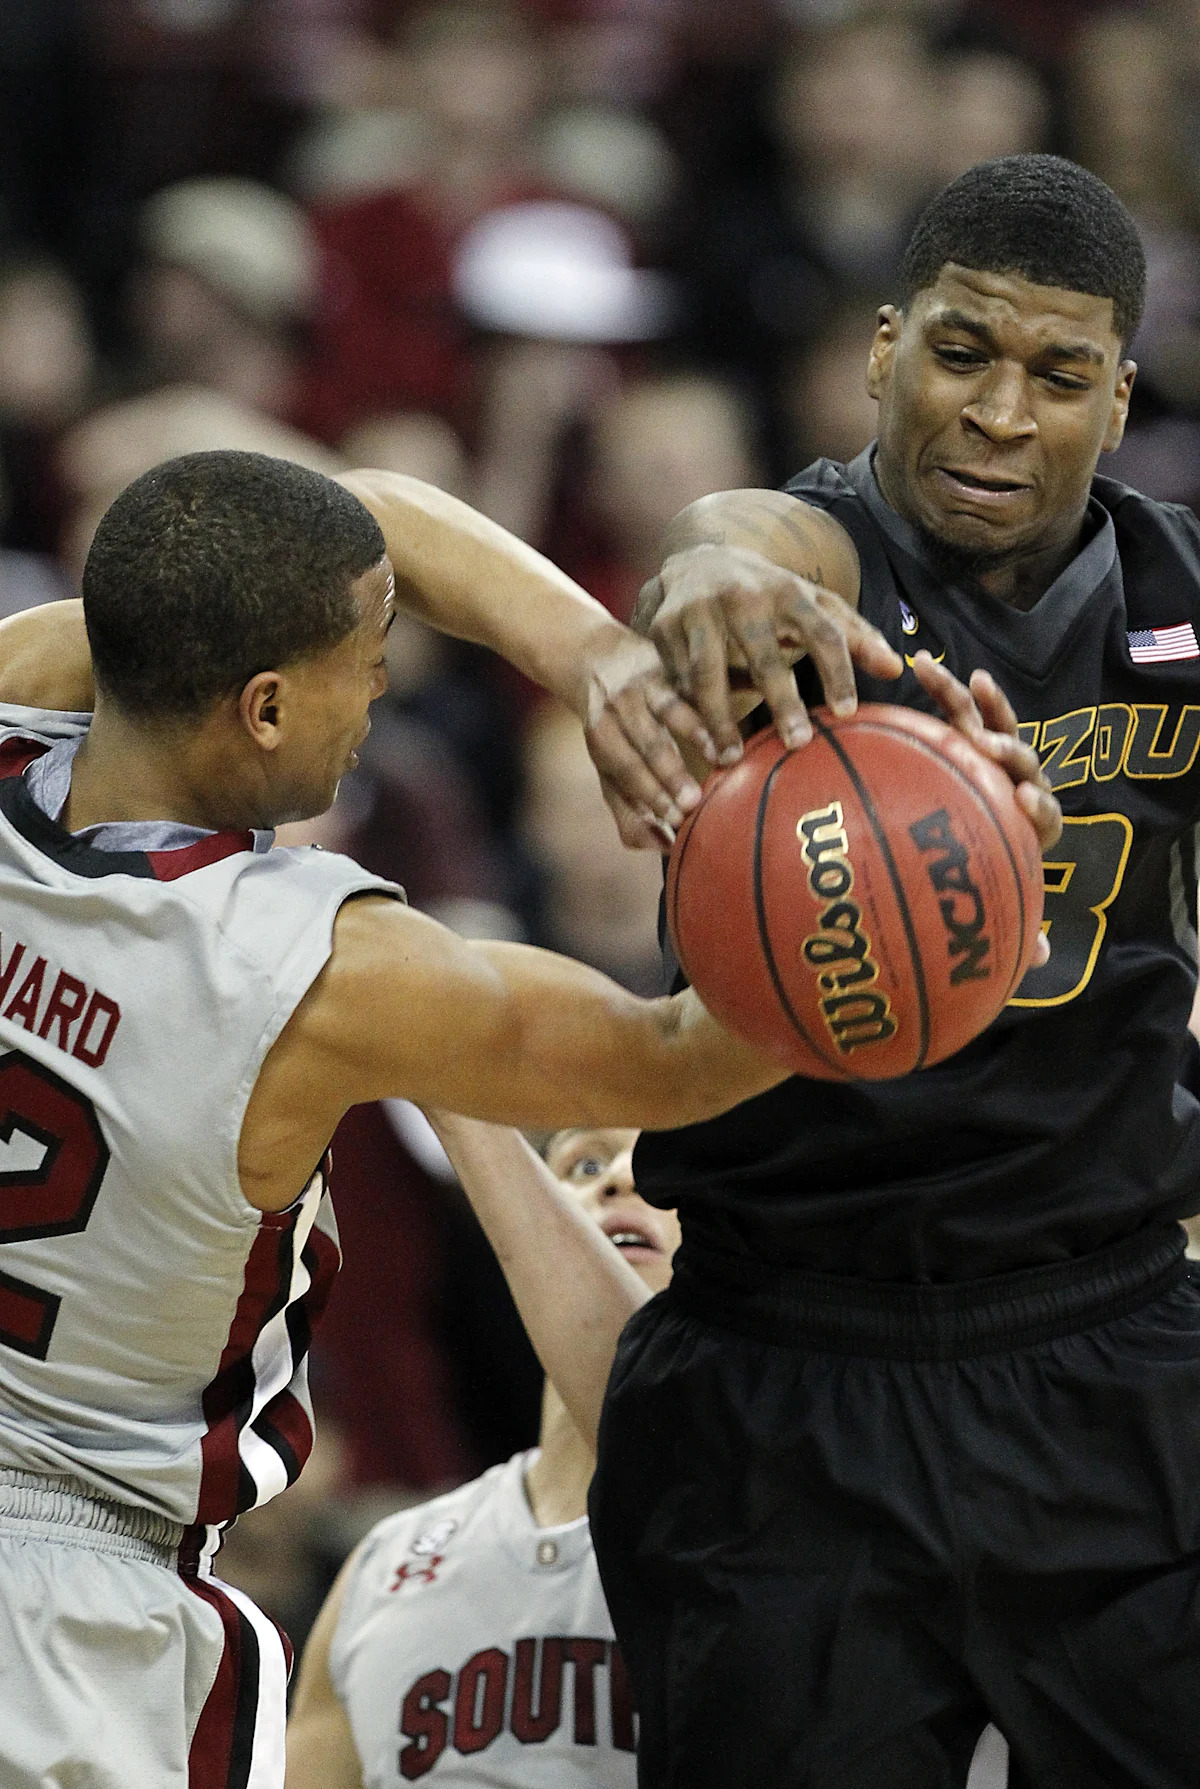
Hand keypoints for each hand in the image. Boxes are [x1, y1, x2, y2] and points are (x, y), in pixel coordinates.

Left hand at [577, 626, 719, 850]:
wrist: (594, 660)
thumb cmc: (610, 732)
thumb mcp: (608, 772)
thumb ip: (630, 813)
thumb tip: (664, 847)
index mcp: (603, 740)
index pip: (626, 771)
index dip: (651, 796)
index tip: (678, 821)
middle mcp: (618, 712)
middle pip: (646, 745)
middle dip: (670, 776)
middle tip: (695, 803)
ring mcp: (641, 686)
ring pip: (669, 714)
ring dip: (695, 739)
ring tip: (723, 762)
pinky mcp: (663, 665)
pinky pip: (688, 688)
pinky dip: (708, 709)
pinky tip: (731, 723)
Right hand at [641, 544, 902, 764]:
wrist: (696, 560)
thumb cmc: (768, 595)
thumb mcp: (812, 605)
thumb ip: (855, 635)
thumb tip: (897, 669)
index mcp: (789, 590)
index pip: (822, 631)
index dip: (837, 671)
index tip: (848, 712)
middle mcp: (743, 596)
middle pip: (764, 654)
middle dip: (781, 700)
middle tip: (799, 744)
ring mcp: (699, 610)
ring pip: (708, 672)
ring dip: (719, 718)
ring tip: (730, 758)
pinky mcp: (664, 627)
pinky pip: (677, 678)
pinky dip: (688, 712)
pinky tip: (698, 742)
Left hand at [910, 651, 1059, 850]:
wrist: (1004, 861)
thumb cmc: (962, 822)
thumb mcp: (935, 792)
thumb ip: (909, 772)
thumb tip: (852, 751)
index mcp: (977, 747)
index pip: (961, 710)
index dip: (943, 686)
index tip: (920, 662)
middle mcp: (1005, 761)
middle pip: (998, 723)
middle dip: (990, 699)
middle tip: (976, 681)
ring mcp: (1029, 786)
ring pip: (1024, 760)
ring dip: (1006, 747)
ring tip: (987, 745)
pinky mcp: (1044, 822)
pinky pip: (1046, 812)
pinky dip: (1038, 804)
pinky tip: (1025, 797)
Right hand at [911, 652, 1058, 967]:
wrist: (960, 853)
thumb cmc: (972, 885)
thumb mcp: (989, 912)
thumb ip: (1010, 931)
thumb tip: (1039, 958)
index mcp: (1029, 829)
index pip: (1046, 816)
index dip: (1040, 806)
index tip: (1026, 801)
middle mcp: (1014, 787)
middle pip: (1020, 761)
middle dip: (1009, 752)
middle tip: (988, 749)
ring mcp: (990, 760)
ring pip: (990, 726)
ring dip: (977, 704)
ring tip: (961, 680)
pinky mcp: (965, 740)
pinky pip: (961, 711)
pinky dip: (952, 692)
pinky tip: (923, 668)